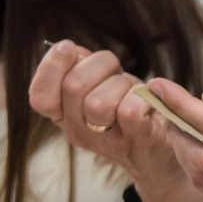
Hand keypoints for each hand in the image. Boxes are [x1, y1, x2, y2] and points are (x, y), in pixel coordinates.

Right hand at [29, 40, 201, 197]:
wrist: (163, 153)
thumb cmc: (128, 108)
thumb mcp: (97, 84)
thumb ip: (77, 66)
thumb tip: (67, 49)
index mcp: (64, 115)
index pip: (39, 97)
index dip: (51, 65)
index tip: (70, 48)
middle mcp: (78, 131)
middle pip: (73, 86)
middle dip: (98, 64)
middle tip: (114, 72)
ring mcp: (107, 141)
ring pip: (100, 102)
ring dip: (122, 83)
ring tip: (132, 91)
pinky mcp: (138, 140)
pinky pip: (130, 110)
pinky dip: (142, 96)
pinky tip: (148, 102)